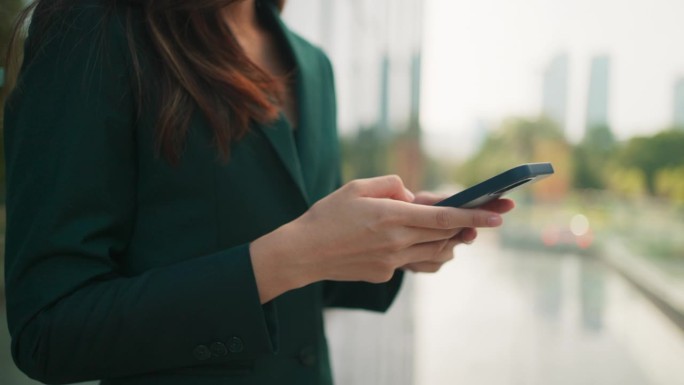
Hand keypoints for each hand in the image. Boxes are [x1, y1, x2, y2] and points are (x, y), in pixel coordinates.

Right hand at [250, 176, 509, 302]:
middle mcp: (397, 242)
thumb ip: (390, 185)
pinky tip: (425, 244)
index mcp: (392, 216)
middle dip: (471, 227)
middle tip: (489, 216)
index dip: (475, 216)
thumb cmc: (327, 215)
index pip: (444, 217)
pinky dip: (427, 252)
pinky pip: (416, 263)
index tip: (499, 216)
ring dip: (451, 242)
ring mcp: (392, 262)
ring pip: (436, 253)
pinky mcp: (384, 274)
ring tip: (458, 232)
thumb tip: (413, 196)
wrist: (302, 253)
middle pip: (446, 236)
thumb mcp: (356, 187)